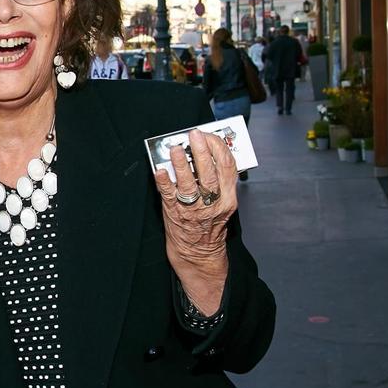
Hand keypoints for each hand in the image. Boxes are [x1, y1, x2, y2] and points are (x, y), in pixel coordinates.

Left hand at [151, 129, 237, 313]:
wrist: (198, 252)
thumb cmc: (209, 224)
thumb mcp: (223, 203)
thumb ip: (218, 181)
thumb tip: (206, 153)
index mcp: (227, 198)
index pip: (227, 167)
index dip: (219, 148)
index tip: (209, 135)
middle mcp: (212, 203)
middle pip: (209, 172)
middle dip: (202, 151)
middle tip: (194, 135)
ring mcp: (193, 209)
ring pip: (188, 183)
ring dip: (181, 164)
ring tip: (175, 149)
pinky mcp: (175, 213)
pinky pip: (168, 195)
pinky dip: (163, 181)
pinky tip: (159, 170)